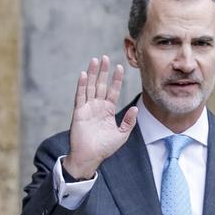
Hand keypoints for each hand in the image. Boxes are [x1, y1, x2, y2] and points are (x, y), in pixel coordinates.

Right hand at [64, 55, 137, 178]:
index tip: (120, 67)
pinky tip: (84, 74)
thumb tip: (135, 109)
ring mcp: (88, 108)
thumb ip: (128, 121)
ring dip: (93, 74)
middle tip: (105, 57)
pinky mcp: (79, 112)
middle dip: (104, 71)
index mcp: (108, 110)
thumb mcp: (121, 134)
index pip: (112, 90)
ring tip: (95, 60)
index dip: (116, 79)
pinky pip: (80, 96)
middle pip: (101, 85)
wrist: (90, 157)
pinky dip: (82, 85)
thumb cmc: (104, 148)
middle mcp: (97, 106)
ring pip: (90, 87)